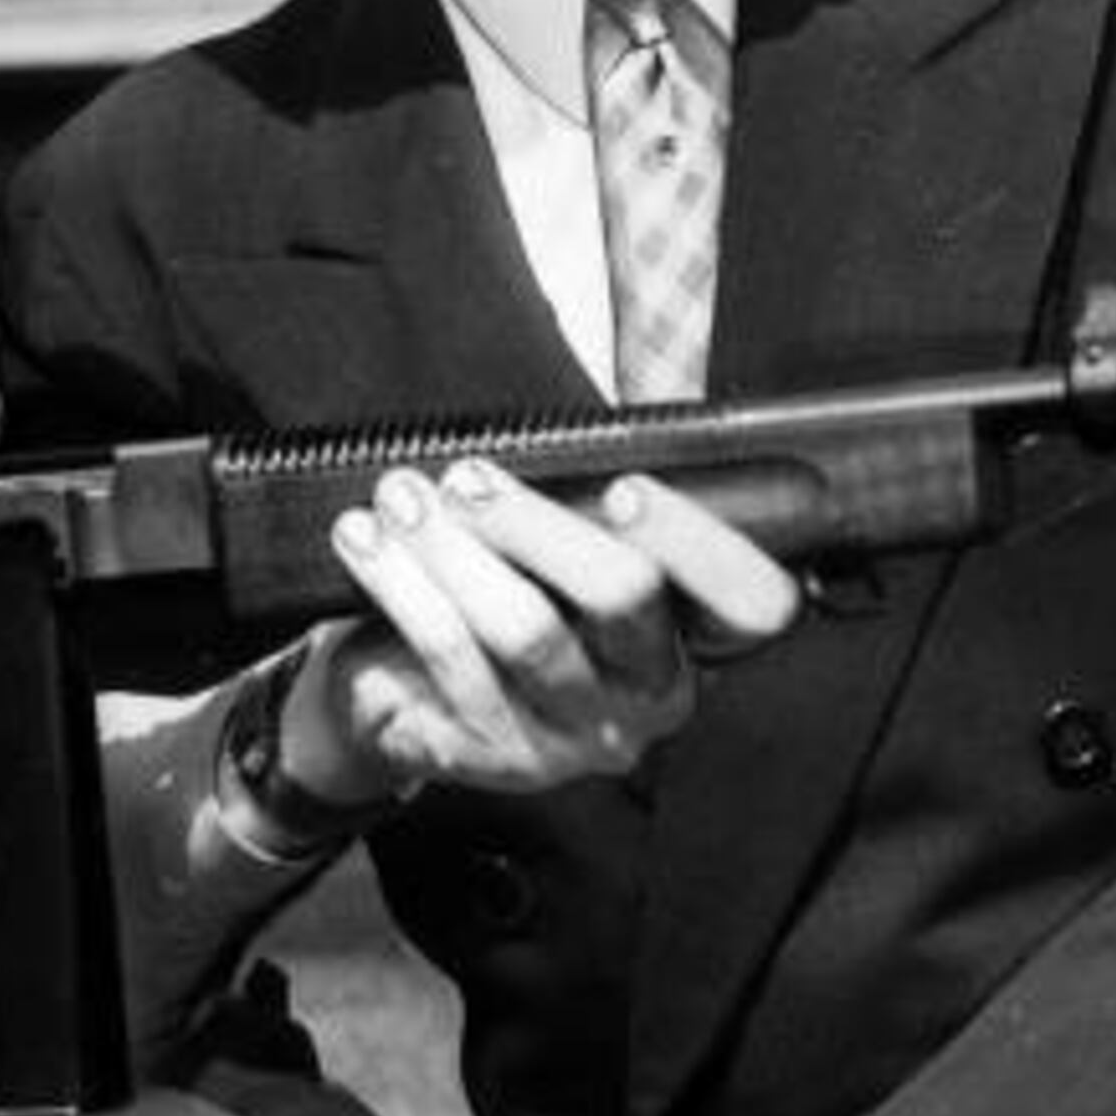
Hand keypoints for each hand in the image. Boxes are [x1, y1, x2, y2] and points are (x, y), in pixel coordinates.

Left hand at [290, 463, 797, 809]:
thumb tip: (642, 357)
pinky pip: (450, 660)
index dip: (695, 542)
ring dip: (453, 548)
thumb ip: (601, 493)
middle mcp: (645, 698)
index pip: (749, 603)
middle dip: (536, 521)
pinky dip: (401, 586)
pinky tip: (367, 544)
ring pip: (525, 628)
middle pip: (623, 597)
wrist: (399, 699)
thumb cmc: (502, 604)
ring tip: (401, 497)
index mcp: (688, 638)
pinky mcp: (492, 758)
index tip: (623, 488)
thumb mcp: (560, 551)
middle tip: (467, 478)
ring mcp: (571, 739)